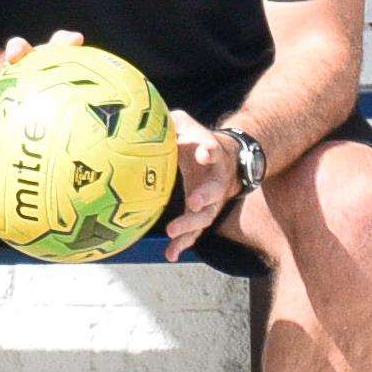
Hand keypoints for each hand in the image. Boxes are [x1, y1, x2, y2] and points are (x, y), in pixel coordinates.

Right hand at [0, 29, 83, 115]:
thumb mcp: (69, 106)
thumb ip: (84, 112)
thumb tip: (111, 146)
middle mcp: (30, 62)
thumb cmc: (56, 108)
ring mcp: (9, 72)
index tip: (75, 40)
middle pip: (24, 49)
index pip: (62, 44)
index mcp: (52, 63)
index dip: (66, 40)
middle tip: (15, 56)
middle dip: (18, 49)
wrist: (23, 103)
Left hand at [164, 110, 242, 262]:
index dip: (209, 151)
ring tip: (173, 233)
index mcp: (212, 152)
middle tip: (192, 202)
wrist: (225, 159)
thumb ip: (171, 121)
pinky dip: (183, 243)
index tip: (204, 153)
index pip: (212, 149)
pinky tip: (170, 254)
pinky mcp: (203, 214)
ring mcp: (212, 200)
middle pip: (215, 190)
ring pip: (206, 216)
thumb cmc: (198, 140)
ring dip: (191, 225)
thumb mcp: (186, 124)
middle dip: (205, 196)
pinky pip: (195, 231)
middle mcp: (216, 178)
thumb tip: (146, 117)